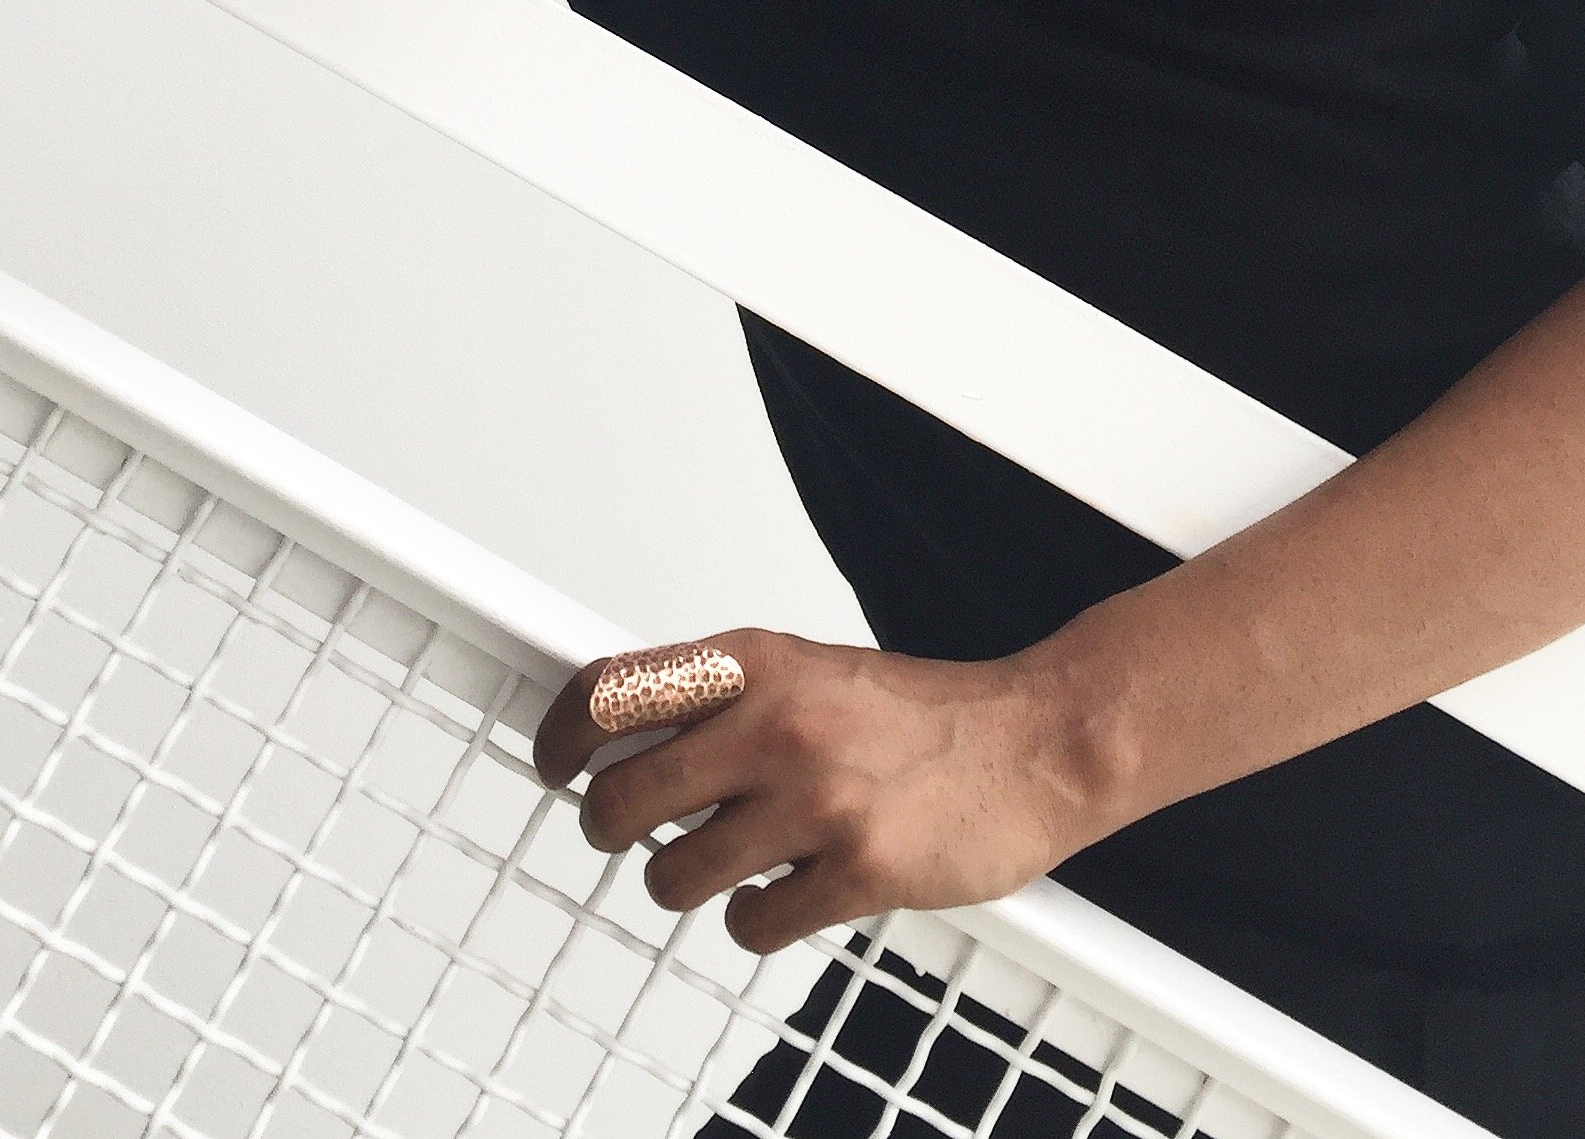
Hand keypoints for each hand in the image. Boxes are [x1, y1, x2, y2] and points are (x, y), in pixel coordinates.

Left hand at [531, 628, 1093, 953]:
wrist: (1033, 743)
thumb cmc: (917, 713)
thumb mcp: (806, 670)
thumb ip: (722, 694)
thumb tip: (620, 729)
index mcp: (756, 662)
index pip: (611, 692)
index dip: (560, 735)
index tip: (551, 764)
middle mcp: (776, 724)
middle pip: (620, 800)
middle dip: (611, 829)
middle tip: (630, 832)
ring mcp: (817, 801)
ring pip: (673, 875)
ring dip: (685, 881)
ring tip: (726, 863)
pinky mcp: (857, 872)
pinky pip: (749, 924)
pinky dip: (755, 919)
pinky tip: (787, 892)